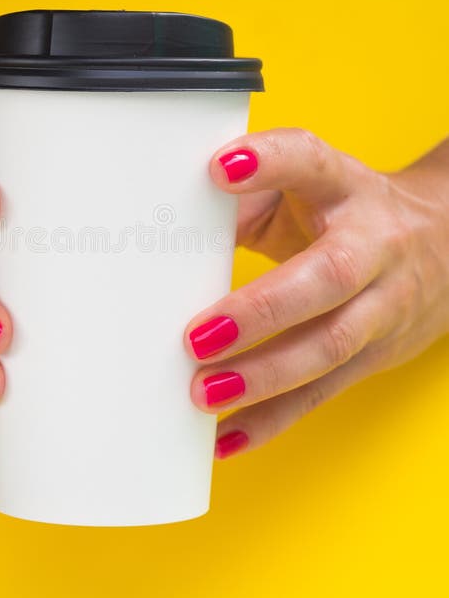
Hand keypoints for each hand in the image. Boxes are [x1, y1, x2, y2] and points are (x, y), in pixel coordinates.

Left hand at [184, 128, 448, 459]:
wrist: (445, 245)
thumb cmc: (349, 213)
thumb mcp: (309, 188)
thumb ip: (250, 199)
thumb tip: (175, 224)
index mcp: (347, 188)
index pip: (313, 163)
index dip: (272, 162)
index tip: (220, 168)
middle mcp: (374, 245)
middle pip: (327, 277)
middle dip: (260, 311)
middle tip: (198, 337)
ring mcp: (383, 305)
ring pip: (330, 346)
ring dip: (263, 376)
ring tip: (204, 391)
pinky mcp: (377, 354)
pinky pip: (323, 392)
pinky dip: (272, 419)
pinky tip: (226, 435)